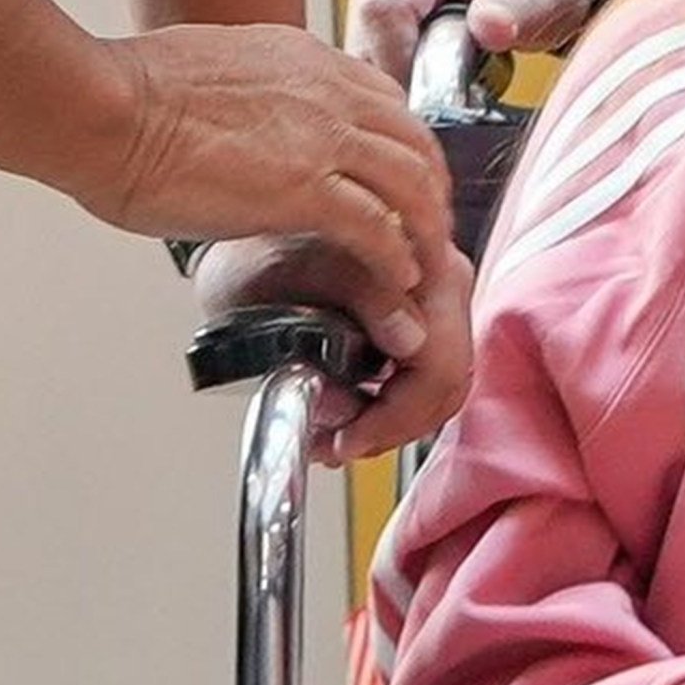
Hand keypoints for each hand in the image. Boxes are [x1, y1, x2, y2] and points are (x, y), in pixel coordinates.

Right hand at [83, 24, 448, 348]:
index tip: (401, 180)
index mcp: (302, 59)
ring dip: (426, 228)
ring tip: (424, 265)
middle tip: (428, 229)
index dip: (401, 145)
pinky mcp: (304, 186)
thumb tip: (240, 123)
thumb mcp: (211, 72)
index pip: (383, 100)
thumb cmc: (127, 93)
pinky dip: (397, 256)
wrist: (102, 107)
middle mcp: (327, 89)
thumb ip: (247, 94)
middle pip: (414, 138)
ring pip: (412, 181)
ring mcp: (321, 135)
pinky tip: (399, 280)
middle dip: (431, 188)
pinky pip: (378, 226)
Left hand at [189, 235, 476, 463]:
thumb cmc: (254, 254)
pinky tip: (348, 408)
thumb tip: (412, 340)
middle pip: (445, 383)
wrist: (239, 241)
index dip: (395, 417)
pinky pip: (423, 376)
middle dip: (391, 426)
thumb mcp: (295, 275)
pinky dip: (388, 403)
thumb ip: (364, 298)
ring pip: (438, 386)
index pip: (439, 367)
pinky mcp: (418, 315)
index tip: (348, 439)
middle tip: (338, 443)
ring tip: (335, 432)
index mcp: (420, 260)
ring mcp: (431, 298)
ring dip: (389, 419)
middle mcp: (437, 275)